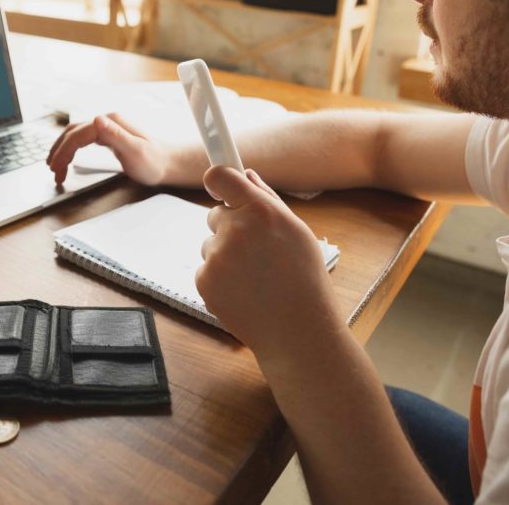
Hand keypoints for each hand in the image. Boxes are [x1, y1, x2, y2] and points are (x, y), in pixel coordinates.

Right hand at [46, 112, 170, 185]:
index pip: (78, 134)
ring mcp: (108, 128)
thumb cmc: (155, 162)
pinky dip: (72, 150)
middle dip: (58, 150)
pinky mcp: (110, 137)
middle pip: (73, 132)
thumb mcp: (135, 151)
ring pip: (76, 135)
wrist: (169, 165)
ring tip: (55, 167)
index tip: (57, 169)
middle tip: (52, 170)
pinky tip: (68, 159)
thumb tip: (96, 119)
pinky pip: (83, 140)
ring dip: (62, 149)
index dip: (64, 151)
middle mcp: (108, 122)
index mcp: (111, 123)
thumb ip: (115, 135)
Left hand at [196, 166, 340, 360]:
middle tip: (256, 251)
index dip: (217, 180)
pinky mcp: (204, 281)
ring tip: (255, 277)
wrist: (297, 332)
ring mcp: (216, 256)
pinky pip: (206, 269)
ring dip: (226, 255)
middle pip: (215, 214)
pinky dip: (219, 279)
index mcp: (261, 211)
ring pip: (210, 244)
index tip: (219, 186)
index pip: (220, 176)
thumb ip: (268, 199)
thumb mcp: (297, 232)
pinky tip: (244, 291)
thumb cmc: (304, 281)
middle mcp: (235, 229)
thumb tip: (247, 175)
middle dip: (230, 227)